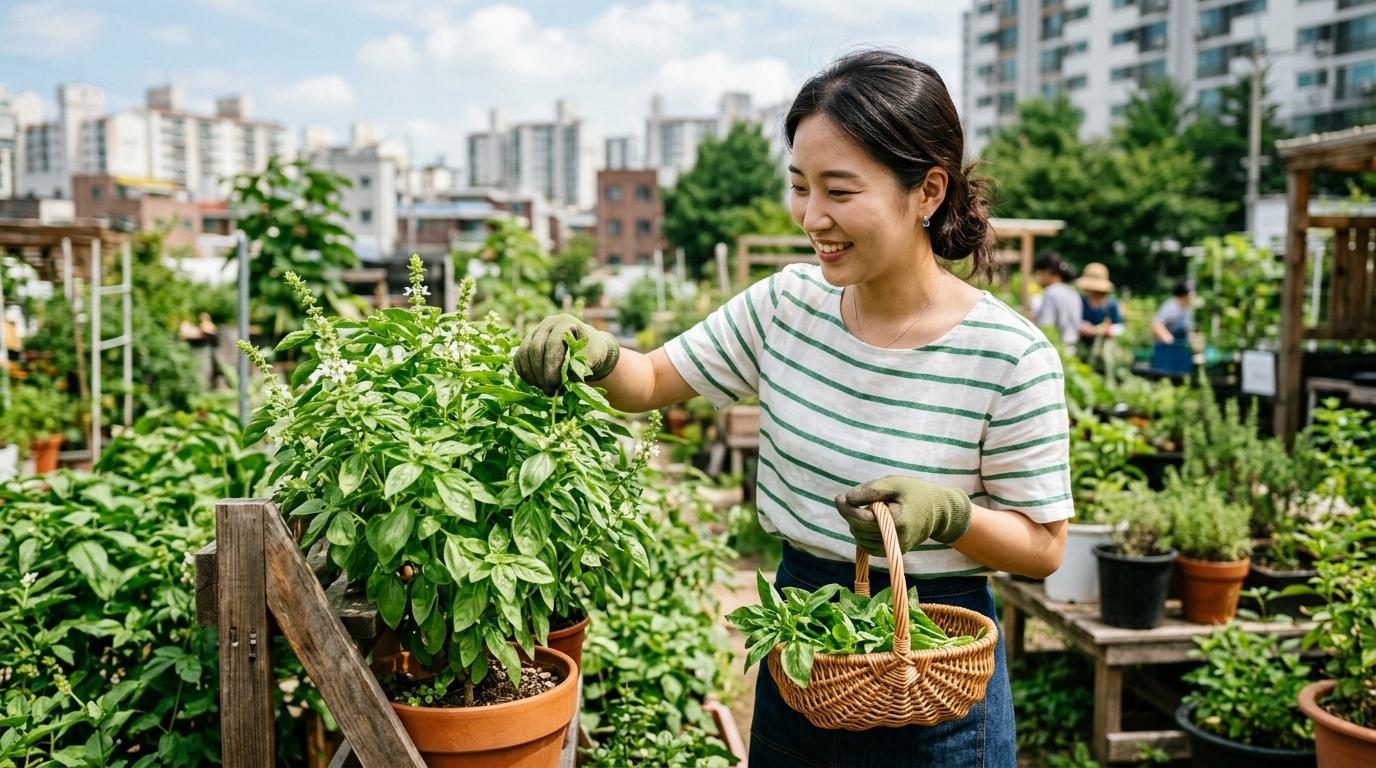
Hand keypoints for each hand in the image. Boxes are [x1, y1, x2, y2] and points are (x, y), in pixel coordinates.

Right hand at [514, 314, 619, 395]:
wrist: (587, 348)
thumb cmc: (592, 353)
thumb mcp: (591, 359)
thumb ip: (577, 368)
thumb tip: (561, 382)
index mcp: (565, 322)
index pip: (553, 343)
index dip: (551, 364)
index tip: (554, 384)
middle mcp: (548, 323)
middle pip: (535, 348)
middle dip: (541, 373)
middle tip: (549, 391)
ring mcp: (535, 331)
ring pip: (524, 353)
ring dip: (532, 375)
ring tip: (545, 390)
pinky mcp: (527, 342)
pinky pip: (519, 358)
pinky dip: (524, 372)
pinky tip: (535, 384)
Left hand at [834, 476, 971, 555]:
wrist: (938, 511)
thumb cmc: (915, 492)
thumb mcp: (894, 483)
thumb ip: (871, 490)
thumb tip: (848, 499)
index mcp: (897, 522)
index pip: (862, 520)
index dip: (847, 509)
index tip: (839, 497)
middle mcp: (896, 540)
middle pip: (859, 530)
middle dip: (851, 514)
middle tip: (855, 499)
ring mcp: (895, 549)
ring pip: (861, 539)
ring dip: (858, 523)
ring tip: (871, 508)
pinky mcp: (893, 552)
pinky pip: (868, 545)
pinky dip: (863, 533)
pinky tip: (871, 520)